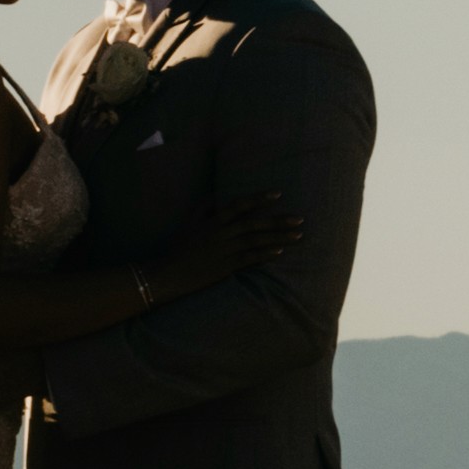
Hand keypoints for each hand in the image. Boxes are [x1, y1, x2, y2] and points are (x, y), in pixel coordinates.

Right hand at [157, 192, 306, 300]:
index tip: (278, 194)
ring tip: (298, 236)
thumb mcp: (188, 223)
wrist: (169, 274)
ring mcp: (225, 251)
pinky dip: (265, 255)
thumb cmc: (178, 247)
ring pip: (256, 241)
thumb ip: (203, 207)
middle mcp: (221, 234)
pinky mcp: (226, 267)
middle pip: (254, 224)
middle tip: (300, 218)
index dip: (259, 198)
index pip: (239, 205)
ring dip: (278, 238)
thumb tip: (217, 195)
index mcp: (213, 221)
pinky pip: (249, 259)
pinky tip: (280, 252)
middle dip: (278, 221)